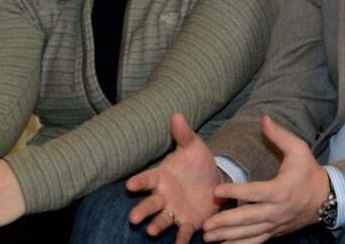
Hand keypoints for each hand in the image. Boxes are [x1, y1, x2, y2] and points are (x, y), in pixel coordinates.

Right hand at [127, 113, 225, 243]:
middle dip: (142, 210)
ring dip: (156, 225)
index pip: (147, 179)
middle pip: (150, 204)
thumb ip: (184, 134)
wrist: (215, 182)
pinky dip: (181, 239)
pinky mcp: (188, 222)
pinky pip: (183, 232)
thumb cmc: (198, 164)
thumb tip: (177, 114)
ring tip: (152, 231)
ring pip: (162, 220)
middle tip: (133, 217)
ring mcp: (175, 211)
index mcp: (162, 178)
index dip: (139, 182)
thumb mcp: (194, 147)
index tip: (129, 185)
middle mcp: (164, 197)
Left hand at [201, 115, 329, 242]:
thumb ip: (280, 136)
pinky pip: (255, 242)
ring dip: (228, 236)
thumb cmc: (309, 172)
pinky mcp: (274, 232)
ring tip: (209, 238)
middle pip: (248, 218)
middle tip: (206, 224)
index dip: (235, 191)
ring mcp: (275, 224)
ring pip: (249, 233)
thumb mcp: (299, 149)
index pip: (254, 192)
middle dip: (225, 221)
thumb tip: (264, 119)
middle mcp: (276, 210)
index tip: (216, 190)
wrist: (326, 198)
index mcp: (280, 190)